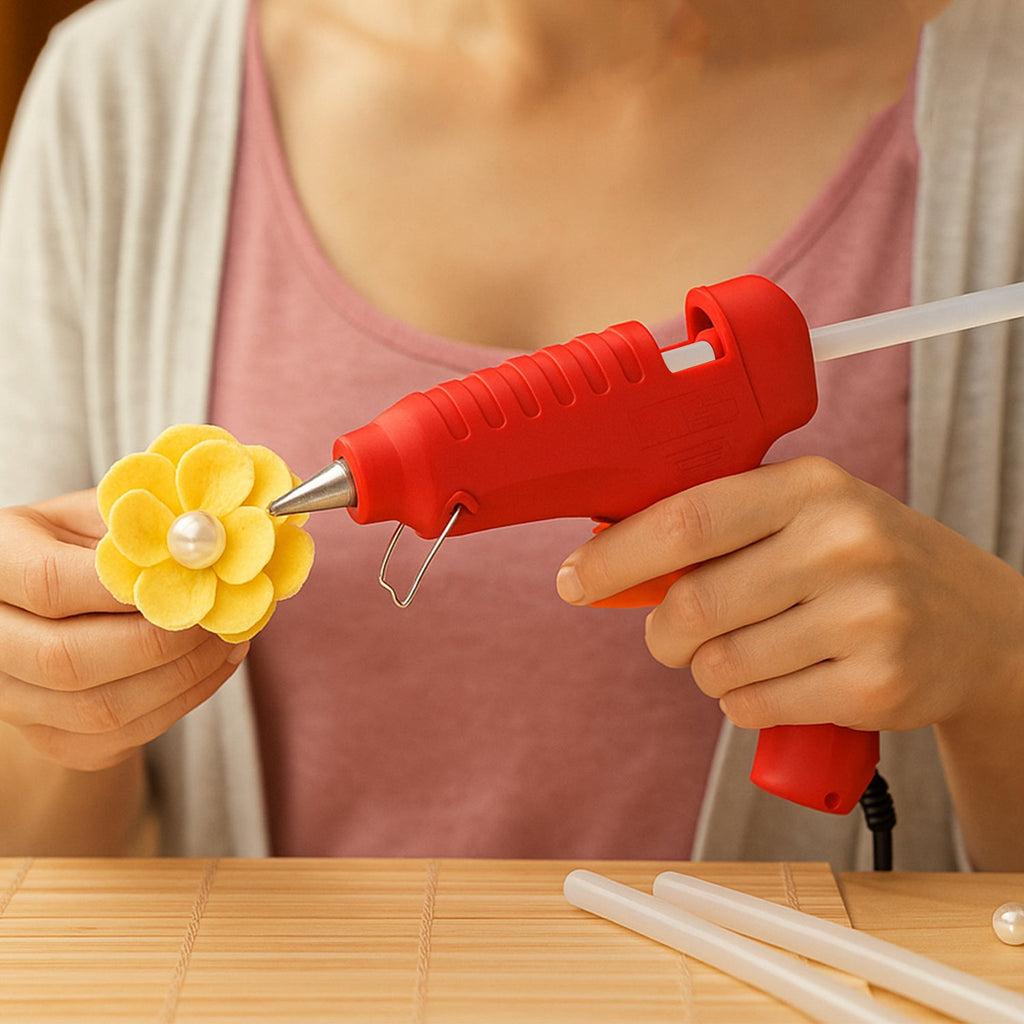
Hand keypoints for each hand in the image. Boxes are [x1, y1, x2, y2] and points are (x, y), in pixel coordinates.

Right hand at [0, 490, 248, 770]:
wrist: (56, 609)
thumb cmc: (84, 546)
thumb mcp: (97, 516)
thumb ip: (141, 526)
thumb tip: (212, 539)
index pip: (50, 584)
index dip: (128, 587)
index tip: (195, 575)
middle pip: (68, 659)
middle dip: (161, 642)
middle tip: (221, 616)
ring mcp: (11, 698)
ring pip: (99, 709)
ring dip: (183, 677)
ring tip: (231, 639)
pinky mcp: (51, 739)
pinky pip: (121, 736)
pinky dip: (182, 702)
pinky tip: (216, 665)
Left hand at [557, 456, 1023, 733]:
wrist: (977, 625)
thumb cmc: (864, 564)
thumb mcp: (802, 519)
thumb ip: (716, 531)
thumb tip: (608, 567)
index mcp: (811, 486)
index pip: (688, 517)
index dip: (616, 554)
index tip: (574, 578)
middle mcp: (844, 542)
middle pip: (692, 604)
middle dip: (661, 633)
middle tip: (671, 636)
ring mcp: (867, 614)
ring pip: (717, 665)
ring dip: (709, 671)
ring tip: (748, 653)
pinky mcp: (876, 684)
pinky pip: (753, 707)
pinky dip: (743, 704)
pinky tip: (780, 681)